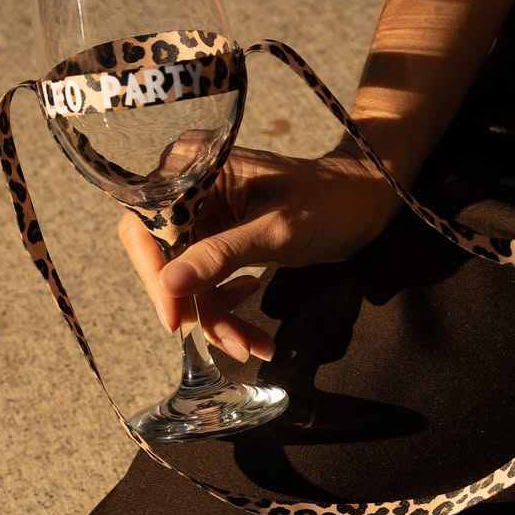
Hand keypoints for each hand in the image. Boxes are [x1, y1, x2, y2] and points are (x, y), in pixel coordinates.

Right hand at [118, 143, 403, 361]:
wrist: (367, 203)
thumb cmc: (327, 201)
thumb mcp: (273, 231)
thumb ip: (218, 256)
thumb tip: (168, 287)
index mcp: (190, 168)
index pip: (147, 227)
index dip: (155, 275)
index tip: (174, 319)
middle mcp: (186, 192)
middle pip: (162, 261)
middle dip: (194, 307)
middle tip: (230, 342)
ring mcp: (201, 221)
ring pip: (186, 283)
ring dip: (216, 321)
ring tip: (252, 345)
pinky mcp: (218, 245)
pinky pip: (206, 287)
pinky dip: (227, 314)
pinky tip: (256, 328)